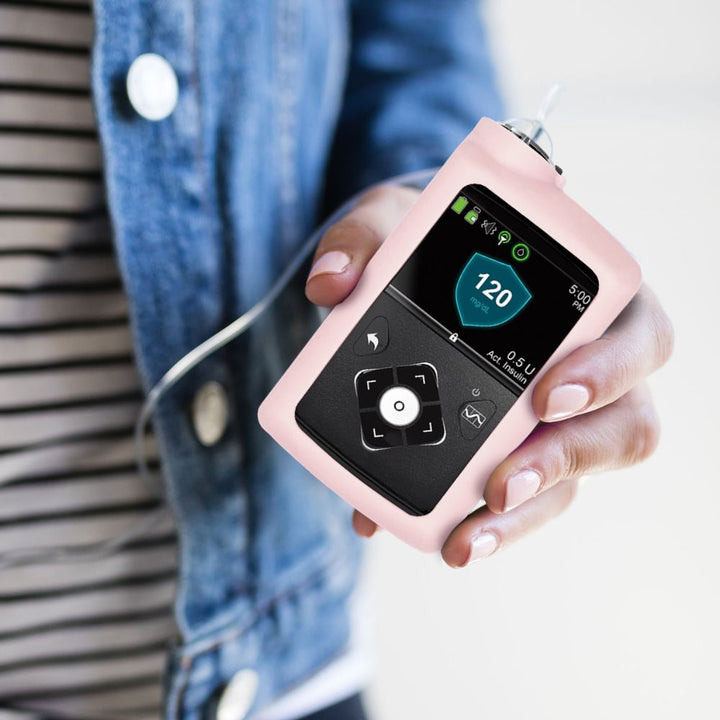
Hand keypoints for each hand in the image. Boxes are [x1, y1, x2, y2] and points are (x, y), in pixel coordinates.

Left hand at [306, 187, 673, 567]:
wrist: (413, 277)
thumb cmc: (432, 250)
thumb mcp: (398, 224)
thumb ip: (364, 238)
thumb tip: (331, 282)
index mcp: (585, 305)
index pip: (639, 336)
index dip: (610, 371)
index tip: (548, 394)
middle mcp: (585, 371)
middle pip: (621, 428)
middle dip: (564, 462)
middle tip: (501, 483)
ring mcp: (553, 422)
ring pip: (567, 483)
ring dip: (520, 518)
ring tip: (463, 541)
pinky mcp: (513, 457)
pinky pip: (511, 501)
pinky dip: (469, 521)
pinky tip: (417, 529)